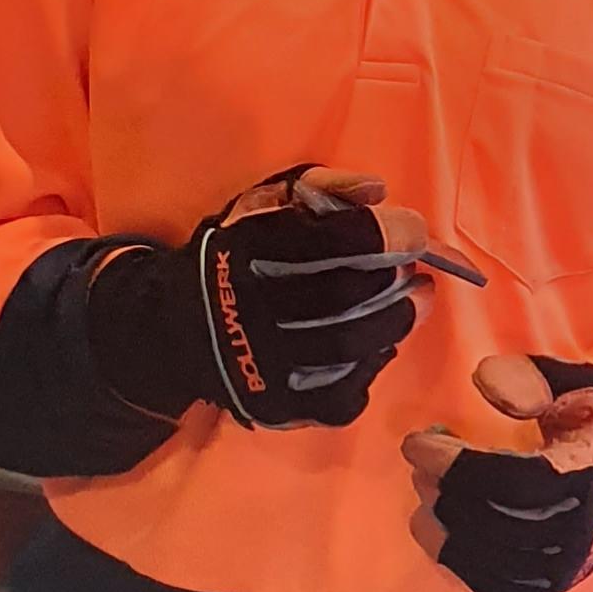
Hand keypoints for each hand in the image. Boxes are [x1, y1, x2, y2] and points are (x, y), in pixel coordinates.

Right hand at [88, 167, 436, 432]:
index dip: (382, 234)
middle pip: (341, 296)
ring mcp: (258, 364)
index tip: (412, 230)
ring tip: (414, 303)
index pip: (328, 242)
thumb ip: (322, 186)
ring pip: (345, 349)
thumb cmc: (238, 252)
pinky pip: (340, 397)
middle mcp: (246, 307)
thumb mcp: (266, 203)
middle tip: (413, 270)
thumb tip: (376, 190)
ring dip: (393, 323)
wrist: (178, 325)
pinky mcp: (272, 405)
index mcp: (245, 247)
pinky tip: (377, 346)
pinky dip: (371, 370)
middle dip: (391, 280)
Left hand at [403, 354, 592, 591]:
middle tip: (420, 467)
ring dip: (445, 529)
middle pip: (495, 521)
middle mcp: (581, 529)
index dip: (457, 464)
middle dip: (446, 493)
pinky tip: (439, 534)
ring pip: (491, 560)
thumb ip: (530, 378)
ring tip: (425, 497)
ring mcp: (567, 564)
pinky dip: (461, 563)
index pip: (511, 480)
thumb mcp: (572, 384)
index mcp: (588, 475)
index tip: (418, 443)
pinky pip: (497, 586)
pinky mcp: (553, 584)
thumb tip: (483, 380)